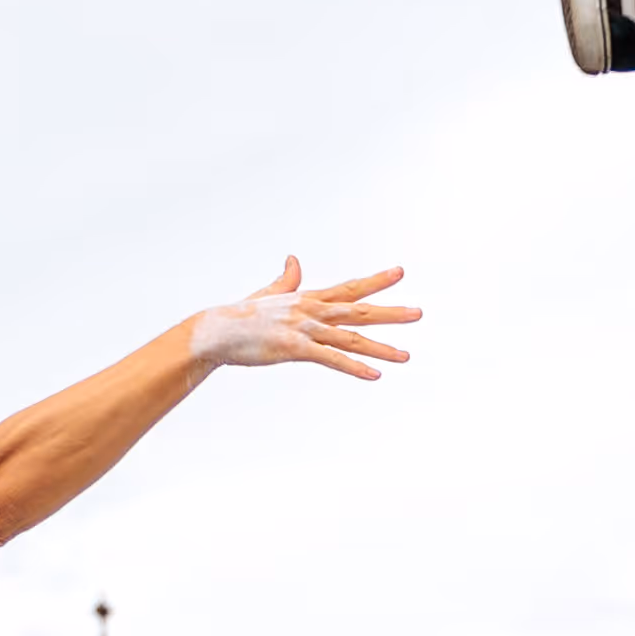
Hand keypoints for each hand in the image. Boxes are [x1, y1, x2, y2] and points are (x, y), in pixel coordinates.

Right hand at [188, 259, 417, 379]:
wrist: (215, 331)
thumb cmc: (240, 316)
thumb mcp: (269, 295)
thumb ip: (287, 281)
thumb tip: (294, 259)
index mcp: (307, 298)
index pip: (349, 288)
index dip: (376, 281)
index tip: (400, 272)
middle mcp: (310, 310)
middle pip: (358, 310)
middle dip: (390, 312)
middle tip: (419, 313)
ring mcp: (303, 329)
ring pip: (350, 338)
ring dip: (380, 348)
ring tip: (406, 356)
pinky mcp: (293, 348)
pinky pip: (330, 359)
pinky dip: (353, 367)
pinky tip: (374, 376)